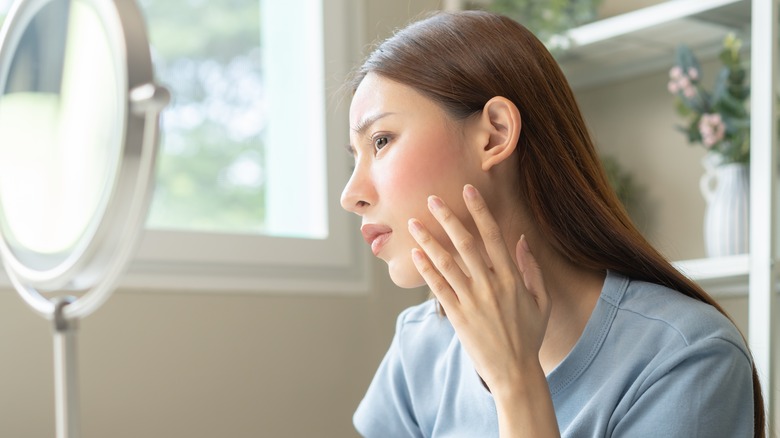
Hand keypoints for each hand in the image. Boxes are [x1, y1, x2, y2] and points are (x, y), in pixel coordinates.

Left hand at [407, 184, 551, 397]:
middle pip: (465, 243)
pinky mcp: (457, 316)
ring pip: (446, 263)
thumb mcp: (542, 302)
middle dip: (447, 218)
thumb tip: (521, 240)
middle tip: (432, 199)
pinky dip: (426, 269)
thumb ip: (532, 269)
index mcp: (512, 278)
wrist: (514, 372)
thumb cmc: (529, 336)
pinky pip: (438, 288)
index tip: (468, 190)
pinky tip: (415, 254)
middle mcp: (491, 286)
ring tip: (414, 223)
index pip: (494, 236)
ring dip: (428, 240)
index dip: (480, 210)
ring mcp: (472, 301)